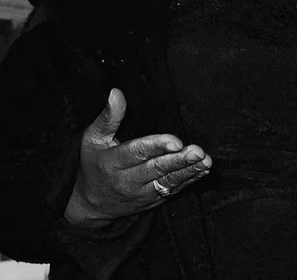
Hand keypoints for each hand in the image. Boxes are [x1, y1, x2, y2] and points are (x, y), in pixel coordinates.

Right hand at [64, 88, 212, 228]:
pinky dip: (189, 181)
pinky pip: (172, 191)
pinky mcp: (152, 201)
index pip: (137, 153)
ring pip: (167, 182)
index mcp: (112, 163)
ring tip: (204, 161)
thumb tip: (116, 92)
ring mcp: (141, 193)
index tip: (175, 141)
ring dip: (188, 171)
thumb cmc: (93, 163)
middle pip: (156, 169)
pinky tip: (202, 171)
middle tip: (198, 151)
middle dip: (178, 160)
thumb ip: (108, 117)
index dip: (157, 146)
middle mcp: (127, 181)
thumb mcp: (92, 138)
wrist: (92, 203)